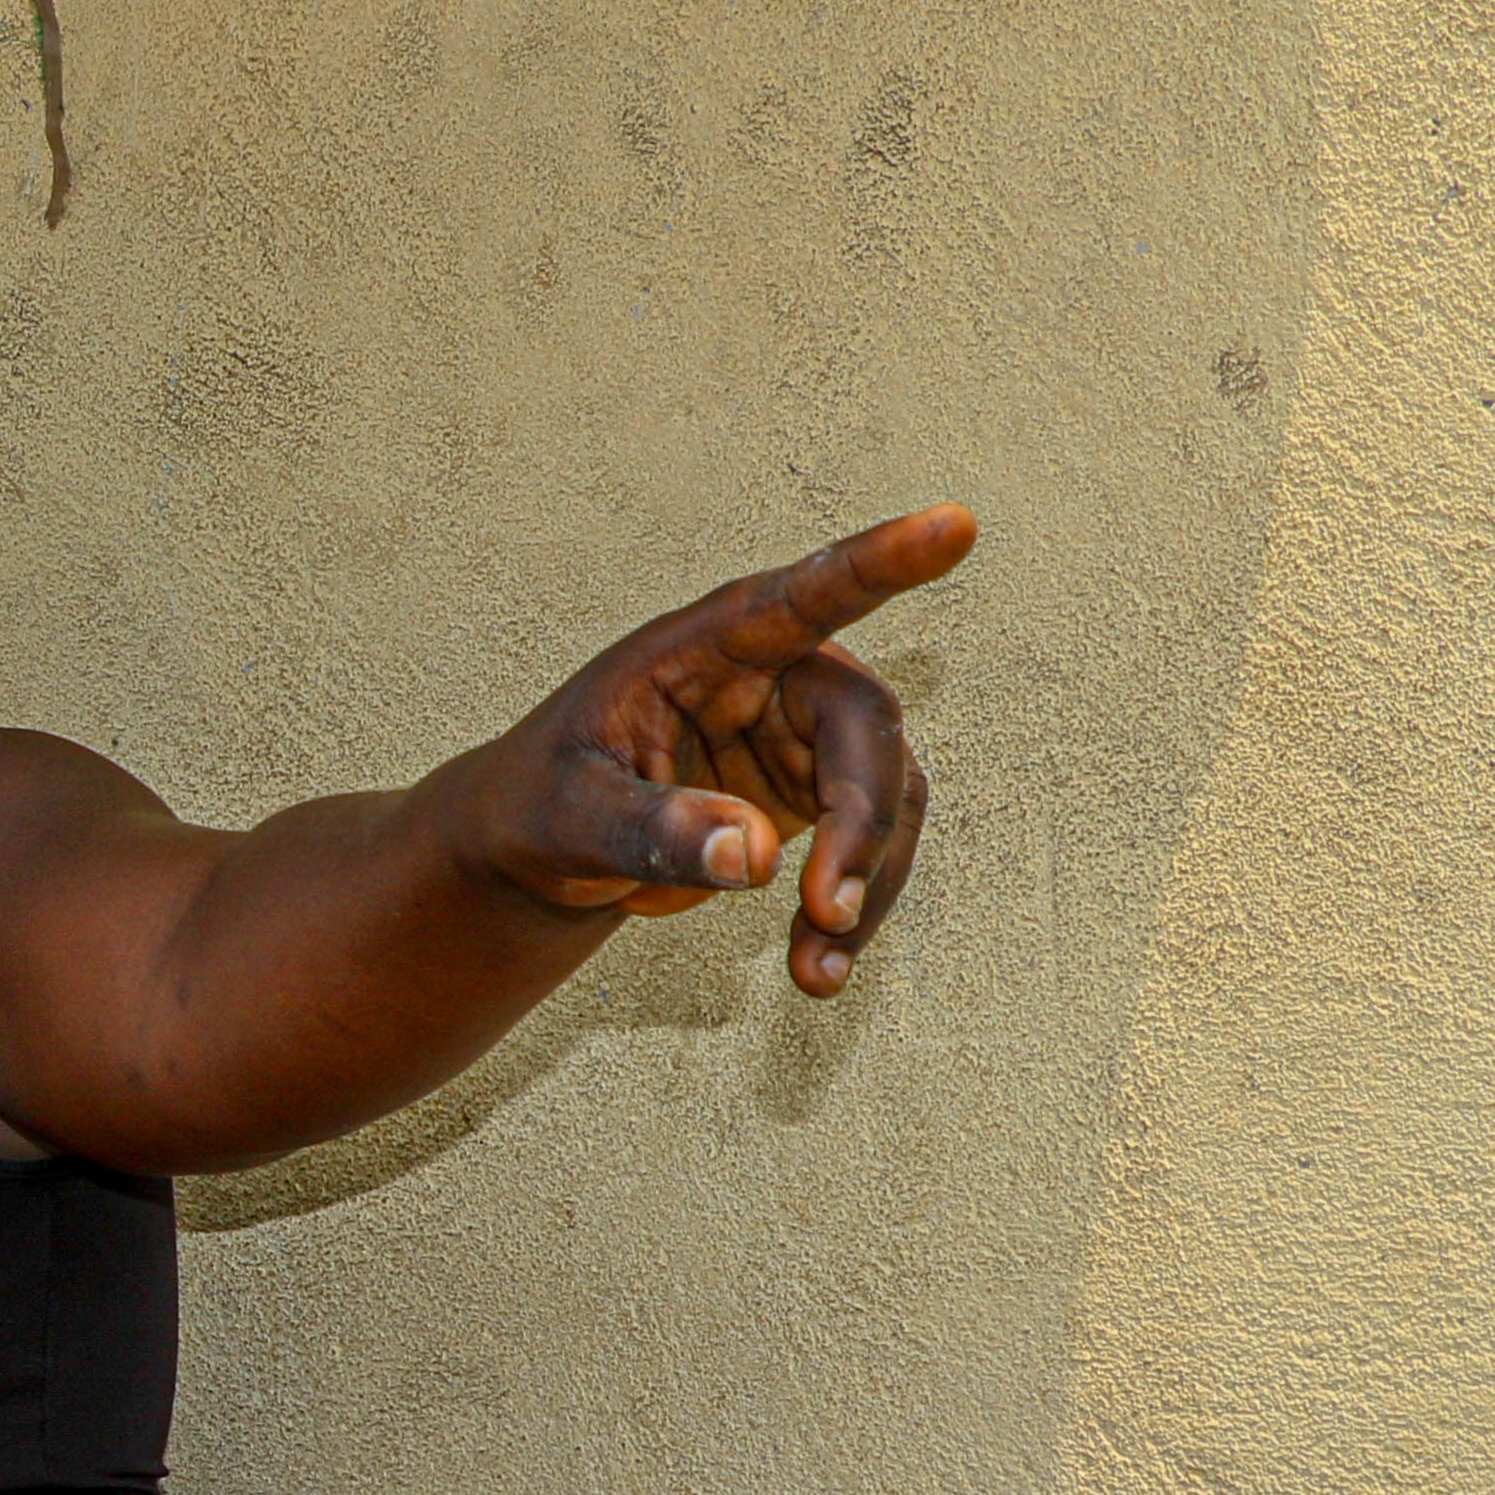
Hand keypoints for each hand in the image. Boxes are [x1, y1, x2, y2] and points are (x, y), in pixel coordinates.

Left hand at [478, 504, 964, 994]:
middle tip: (827, 909)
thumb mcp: (569, 817)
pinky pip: (871, 846)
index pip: (803, 595)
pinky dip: (854, 909)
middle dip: (861, 822)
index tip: (954, 524)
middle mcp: (773, 674)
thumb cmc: (539, 805)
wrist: (541, 850)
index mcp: (707, 645)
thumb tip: (755, 854)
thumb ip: (651, 827)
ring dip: (866, 881)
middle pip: (865, 726)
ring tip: (817, 966)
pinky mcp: (818, 793)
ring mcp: (804, 734)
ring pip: (888, 795)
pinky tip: (818, 970)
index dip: (880, 561)